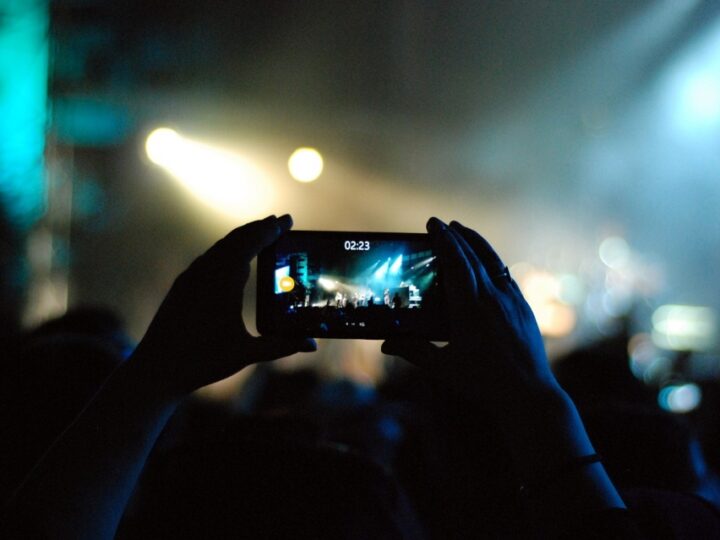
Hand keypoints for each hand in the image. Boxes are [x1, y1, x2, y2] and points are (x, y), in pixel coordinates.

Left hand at [130, 214, 315, 396]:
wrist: (155, 369)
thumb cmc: (201, 361)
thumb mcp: (246, 354)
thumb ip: (281, 346)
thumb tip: (311, 344)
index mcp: (223, 282)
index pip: (251, 244)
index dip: (271, 231)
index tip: (287, 220)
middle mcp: (205, 273)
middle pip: (236, 239)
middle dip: (259, 229)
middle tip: (279, 222)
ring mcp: (191, 277)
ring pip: (220, 247)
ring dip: (242, 238)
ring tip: (260, 235)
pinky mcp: (182, 286)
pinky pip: (208, 258)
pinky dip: (226, 250)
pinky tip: (231, 259)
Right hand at [382, 218, 561, 413]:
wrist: (529, 394)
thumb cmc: (483, 382)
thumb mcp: (443, 367)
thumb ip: (414, 351)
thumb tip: (386, 343)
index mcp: (470, 307)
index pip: (456, 262)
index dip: (444, 240)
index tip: (433, 223)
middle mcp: (493, 297)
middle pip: (473, 256)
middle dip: (456, 236)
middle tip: (442, 224)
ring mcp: (512, 301)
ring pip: (493, 262)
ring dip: (477, 244)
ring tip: (464, 231)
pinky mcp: (523, 308)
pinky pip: (506, 276)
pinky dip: (493, 263)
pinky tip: (488, 264)